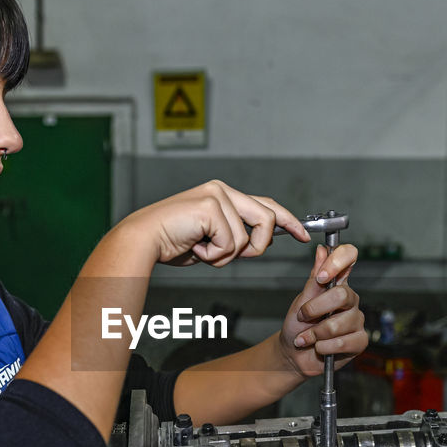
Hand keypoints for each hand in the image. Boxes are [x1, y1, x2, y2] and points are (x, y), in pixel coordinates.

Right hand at [119, 180, 309, 266]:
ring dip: (226, 256)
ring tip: (202, 250)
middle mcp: (223, 190)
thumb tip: (258, 243)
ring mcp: (217, 196)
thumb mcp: (211, 240)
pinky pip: (231, 243)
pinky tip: (195, 247)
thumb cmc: (171, 242)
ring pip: (247, 238)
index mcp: (224, 195)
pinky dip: (214, 256)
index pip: (266, 205)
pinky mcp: (211, 206)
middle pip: (267, 219)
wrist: (143, 241)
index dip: (288, 221)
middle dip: (258, 245)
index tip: (302, 235)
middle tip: (237, 255)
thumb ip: (235, 236)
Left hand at [278, 243, 367, 376]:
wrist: (294, 355)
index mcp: (338, 284)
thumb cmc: (297, 326)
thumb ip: (314, 278)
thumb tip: (321, 250)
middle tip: (303, 318)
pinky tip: (319, 348)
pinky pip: (343, 342)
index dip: (338, 261)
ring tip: (307, 338)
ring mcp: (356, 320)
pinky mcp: (359, 341)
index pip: (349, 258)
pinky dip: (324, 347)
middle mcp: (350, 300)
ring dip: (315, 334)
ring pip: (339, 323)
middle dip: (315, 309)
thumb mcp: (301, 301)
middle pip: (342, 295)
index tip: (321, 277)